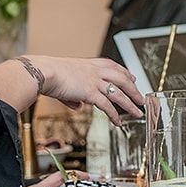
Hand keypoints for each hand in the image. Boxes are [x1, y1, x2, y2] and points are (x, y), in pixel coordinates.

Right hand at [28, 56, 144, 122]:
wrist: (44, 72)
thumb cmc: (49, 74)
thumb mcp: (66, 80)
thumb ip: (75, 95)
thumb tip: (79, 106)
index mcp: (91, 64)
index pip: (114, 66)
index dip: (125, 73)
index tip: (133, 78)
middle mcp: (96, 71)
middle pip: (123, 79)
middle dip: (134, 90)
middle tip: (141, 99)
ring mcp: (95, 81)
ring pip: (119, 94)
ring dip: (130, 104)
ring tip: (137, 112)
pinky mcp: (90, 92)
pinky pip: (107, 106)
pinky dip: (114, 115)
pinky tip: (118, 123)